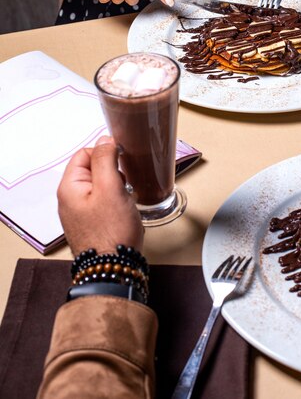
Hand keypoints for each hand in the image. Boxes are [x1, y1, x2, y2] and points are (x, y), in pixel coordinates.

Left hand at [57, 136, 143, 255]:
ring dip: (116, 187)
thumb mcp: (110, 187)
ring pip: (101, 185)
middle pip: (93, 169)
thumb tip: (105, 139)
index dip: (105, 153)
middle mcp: (70, 198)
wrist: (113, 268)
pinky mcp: (92, 222)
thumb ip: (105, 159)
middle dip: (113, 172)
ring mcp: (81, 212)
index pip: (85, 153)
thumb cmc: (112, 231)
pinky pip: (104, 201)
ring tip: (124, 200)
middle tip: (123, 185)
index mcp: (69, 186)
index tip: (121, 162)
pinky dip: (116, 200)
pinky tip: (124, 210)